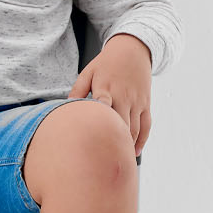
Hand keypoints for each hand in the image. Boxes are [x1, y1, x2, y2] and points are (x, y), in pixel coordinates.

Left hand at [68, 34, 153, 154]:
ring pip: (134, 129)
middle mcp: (123, 96)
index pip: (103, 104)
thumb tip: (65, 108)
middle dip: (113, 142)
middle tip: (102, 162)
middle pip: (120, 124)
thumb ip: (77, 91)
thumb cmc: (106, 64)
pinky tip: (133, 152)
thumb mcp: (87, 72)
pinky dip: (142, 140)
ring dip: (127, 145)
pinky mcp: (146, 105)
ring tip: (117, 162)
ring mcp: (137, 102)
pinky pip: (146, 126)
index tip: (95, 134)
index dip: (100, 118)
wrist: (132, 51)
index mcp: (105, 87)